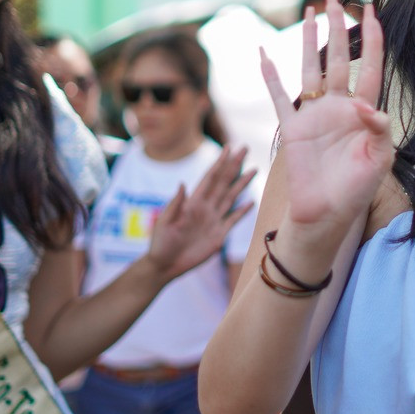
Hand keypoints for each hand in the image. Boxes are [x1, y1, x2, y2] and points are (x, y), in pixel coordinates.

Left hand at [145, 145, 257, 279]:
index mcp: (193, 202)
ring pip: (231, 197)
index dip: (219, 163)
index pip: (210, 178)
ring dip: (241, 183)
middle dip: (234, 165)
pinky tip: (251, 202)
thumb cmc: (160, 242)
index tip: (228, 148)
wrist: (165, 265)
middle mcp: (205, 207)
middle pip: (224, 182)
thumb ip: (175, 204)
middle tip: (245, 149)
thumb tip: (182, 184)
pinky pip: (233, 219)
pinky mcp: (219, 235)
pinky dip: (242, 211)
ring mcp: (213, 220)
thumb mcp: (165, 222)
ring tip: (254, 170)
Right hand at [262, 0, 393, 242]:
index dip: (372, 38)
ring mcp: (314, 115)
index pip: (371, 66)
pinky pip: (279, 96)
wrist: (326, 216)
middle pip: (338, 57)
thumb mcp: (378, 161)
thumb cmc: (356, 191)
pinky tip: (264, 54)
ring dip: (309, 40)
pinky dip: (271, 76)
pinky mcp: (292, 129)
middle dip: (338, 25)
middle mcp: (338, 107)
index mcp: (364, 112)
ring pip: (310, 68)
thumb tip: (365, 106)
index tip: (372, 9)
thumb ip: (378, 130)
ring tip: (310, 12)